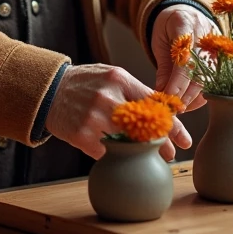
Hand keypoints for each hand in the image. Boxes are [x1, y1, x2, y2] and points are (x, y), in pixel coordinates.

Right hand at [44, 64, 191, 160]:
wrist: (48, 90)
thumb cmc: (86, 83)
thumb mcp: (111, 76)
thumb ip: (135, 90)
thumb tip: (166, 111)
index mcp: (119, 79)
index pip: (154, 104)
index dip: (172, 125)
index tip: (183, 138)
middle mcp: (108, 97)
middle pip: (144, 127)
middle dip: (162, 144)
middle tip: (171, 154)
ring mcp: (93, 117)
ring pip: (127, 142)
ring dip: (140, 153)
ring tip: (149, 157)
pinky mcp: (80, 135)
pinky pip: (105, 152)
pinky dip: (112, 154)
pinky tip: (115, 152)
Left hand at [151, 4, 218, 112]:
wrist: (185, 12)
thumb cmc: (169, 27)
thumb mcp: (160, 41)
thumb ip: (163, 66)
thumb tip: (161, 93)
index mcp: (186, 24)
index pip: (186, 58)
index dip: (178, 81)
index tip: (167, 97)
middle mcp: (206, 35)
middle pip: (200, 71)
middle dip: (186, 94)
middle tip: (171, 108)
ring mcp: (217, 47)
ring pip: (210, 79)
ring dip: (194, 98)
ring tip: (178, 108)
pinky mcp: (221, 58)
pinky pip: (213, 81)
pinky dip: (201, 95)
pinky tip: (188, 103)